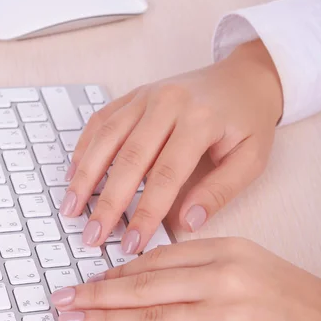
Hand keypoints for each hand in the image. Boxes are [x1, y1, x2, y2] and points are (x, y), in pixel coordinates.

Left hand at [53, 238, 320, 320]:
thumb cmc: (299, 306)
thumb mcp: (254, 269)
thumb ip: (206, 268)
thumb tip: (154, 280)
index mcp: (229, 250)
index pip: (158, 259)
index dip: (117, 273)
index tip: (90, 281)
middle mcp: (225, 276)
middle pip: (145, 285)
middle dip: (97, 293)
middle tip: (63, 299)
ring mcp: (229, 315)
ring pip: (151, 318)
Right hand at [61, 40, 281, 253]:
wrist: (244, 77)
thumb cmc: (248, 121)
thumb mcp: (250, 159)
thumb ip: (220, 192)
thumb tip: (187, 223)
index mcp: (200, 120)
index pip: (165, 176)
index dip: (145, 214)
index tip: (131, 243)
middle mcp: (168, 103)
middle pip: (128, 159)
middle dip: (107, 202)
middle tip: (91, 235)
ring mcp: (147, 96)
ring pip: (106, 138)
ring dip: (85, 176)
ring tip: (70, 208)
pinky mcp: (134, 95)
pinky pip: (101, 120)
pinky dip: (85, 147)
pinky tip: (73, 173)